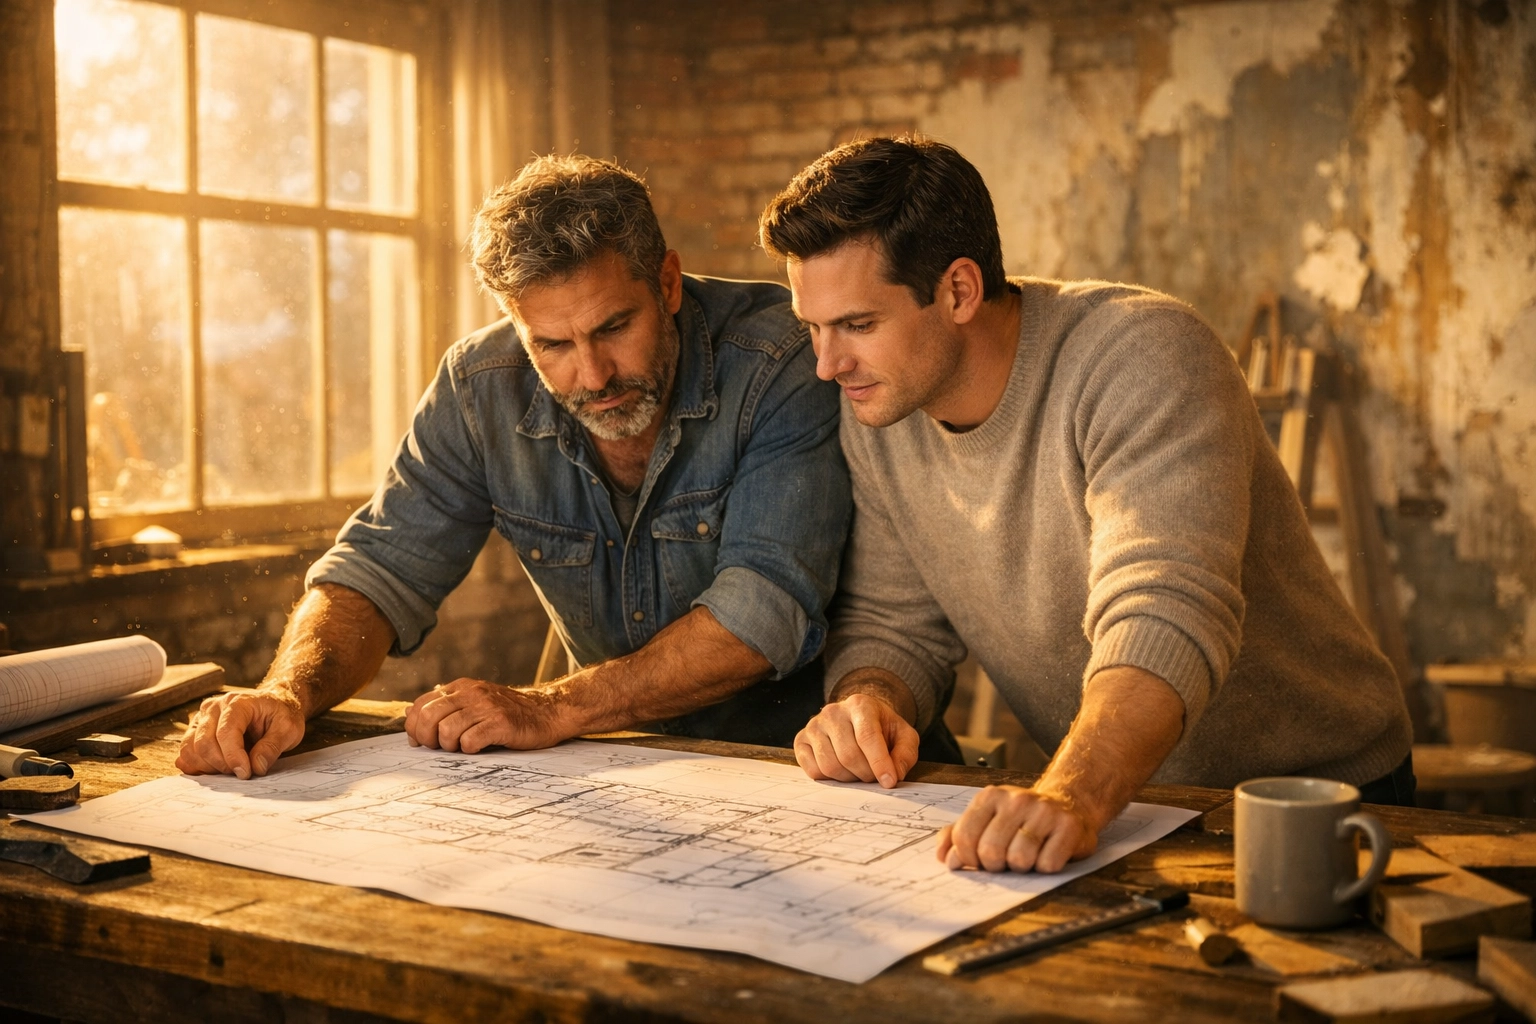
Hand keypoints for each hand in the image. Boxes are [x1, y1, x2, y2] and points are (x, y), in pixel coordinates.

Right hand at [175, 690, 304, 778]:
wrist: (274, 703)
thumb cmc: (281, 714)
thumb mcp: (289, 729)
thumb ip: (273, 747)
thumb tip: (256, 767)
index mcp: (237, 702)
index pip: (226, 733)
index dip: (234, 757)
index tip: (246, 773)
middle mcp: (214, 707)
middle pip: (204, 743)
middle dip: (222, 765)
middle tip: (241, 773)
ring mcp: (201, 718)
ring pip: (191, 749)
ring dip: (208, 767)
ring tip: (231, 770)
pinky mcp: (195, 730)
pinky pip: (186, 752)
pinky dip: (197, 766)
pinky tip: (216, 769)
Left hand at [405, 678, 569, 752]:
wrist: (548, 712)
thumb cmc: (508, 712)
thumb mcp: (474, 701)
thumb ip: (444, 706)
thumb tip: (409, 713)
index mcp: (461, 686)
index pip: (421, 704)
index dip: (414, 727)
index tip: (421, 741)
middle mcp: (472, 693)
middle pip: (429, 717)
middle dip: (428, 738)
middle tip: (439, 747)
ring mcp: (487, 707)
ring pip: (447, 730)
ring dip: (449, 746)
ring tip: (462, 747)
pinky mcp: (501, 723)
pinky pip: (470, 741)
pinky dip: (470, 750)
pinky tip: (479, 747)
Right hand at [794, 692, 919, 788]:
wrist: (858, 718)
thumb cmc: (881, 729)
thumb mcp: (903, 736)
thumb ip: (905, 754)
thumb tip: (895, 774)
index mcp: (860, 705)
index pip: (867, 737)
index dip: (879, 763)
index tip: (889, 782)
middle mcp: (833, 712)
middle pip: (848, 755)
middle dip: (866, 774)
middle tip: (874, 776)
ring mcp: (814, 725)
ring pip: (830, 766)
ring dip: (848, 778)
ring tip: (857, 771)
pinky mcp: (801, 739)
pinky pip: (813, 770)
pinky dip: (829, 778)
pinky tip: (840, 769)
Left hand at [937, 785, 1098, 873]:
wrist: (1067, 804)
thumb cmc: (1021, 819)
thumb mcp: (986, 819)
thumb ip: (959, 835)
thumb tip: (945, 859)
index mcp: (990, 797)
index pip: (964, 837)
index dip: (968, 859)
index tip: (978, 861)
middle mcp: (1016, 799)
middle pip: (991, 851)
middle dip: (996, 865)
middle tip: (1006, 860)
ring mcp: (1044, 811)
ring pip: (1019, 859)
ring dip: (1022, 867)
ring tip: (1028, 855)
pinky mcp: (1068, 826)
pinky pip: (1048, 864)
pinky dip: (1045, 868)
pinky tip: (1047, 854)